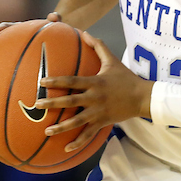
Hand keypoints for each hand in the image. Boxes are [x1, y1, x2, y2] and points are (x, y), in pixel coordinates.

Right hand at [0, 13, 60, 60]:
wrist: (57, 41)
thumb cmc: (57, 34)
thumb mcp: (57, 27)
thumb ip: (55, 21)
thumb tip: (54, 15)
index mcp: (21, 30)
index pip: (6, 28)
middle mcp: (14, 38)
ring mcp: (13, 48)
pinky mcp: (15, 58)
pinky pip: (4, 64)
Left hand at [35, 30, 151, 154]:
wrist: (142, 97)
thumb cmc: (126, 78)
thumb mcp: (112, 60)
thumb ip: (98, 46)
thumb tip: (85, 32)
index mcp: (95, 82)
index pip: (72, 81)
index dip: (56, 81)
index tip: (42, 82)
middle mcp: (95, 97)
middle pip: (71, 101)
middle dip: (53, 103)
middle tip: (38, 106)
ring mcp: (98, 112)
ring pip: (77, 121)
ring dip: (61, 127)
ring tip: (46, 130)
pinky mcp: (103, 122)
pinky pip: (88, 134)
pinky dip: (78, 142)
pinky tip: (66, 148)